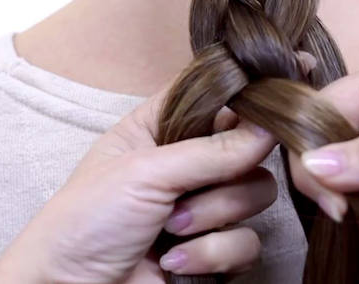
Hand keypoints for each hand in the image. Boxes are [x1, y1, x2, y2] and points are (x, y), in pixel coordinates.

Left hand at [0, 91, 277, 283]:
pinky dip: (212, 255)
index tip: (273, 95)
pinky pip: (247, 243)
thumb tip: (269, 127)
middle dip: (224, 177)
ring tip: (169, 233)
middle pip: (248, 148)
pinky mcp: (214, 251)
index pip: (215, 95)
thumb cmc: (85, 222)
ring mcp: (203, 208)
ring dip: (213, 218)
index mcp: (161, 128)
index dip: (245, 93)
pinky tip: (174, 264)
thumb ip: (211, 150)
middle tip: (184, 196)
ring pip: (255, 196)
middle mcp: (187, 164)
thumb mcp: (144, 172)